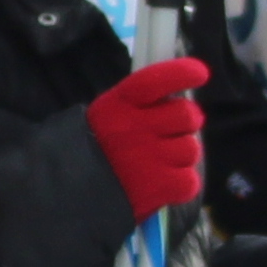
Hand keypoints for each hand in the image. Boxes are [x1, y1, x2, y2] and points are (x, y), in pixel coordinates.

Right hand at [82, 58, 207, 217]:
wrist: (66, 193)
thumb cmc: (93, 150)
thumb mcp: (106, 117)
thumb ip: (140, 106)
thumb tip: (180, 104)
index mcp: (119, 105)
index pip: (154, 81)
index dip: (181, 74)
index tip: (200, 73)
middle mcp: (134, 127)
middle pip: (187, 115)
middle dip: (185, 124)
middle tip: (170, 133)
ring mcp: (148, 158)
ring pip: (191, 149)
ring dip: (180, 157)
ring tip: (158, 164)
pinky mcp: (158, 187)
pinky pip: (190, 181)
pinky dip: (181, 184)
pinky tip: (163, 184)